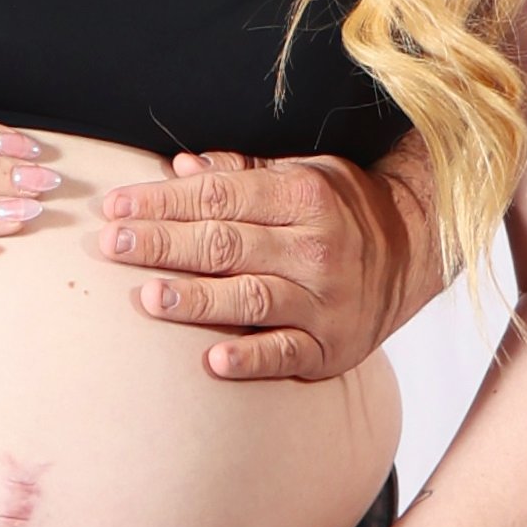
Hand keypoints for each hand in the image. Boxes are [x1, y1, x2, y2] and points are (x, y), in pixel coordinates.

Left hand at [95, 142, 436, 379]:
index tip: (116, 206)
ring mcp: (323, 300)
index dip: (163, 200)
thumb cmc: (343, 210)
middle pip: (226, 245)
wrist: (415, 255)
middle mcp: (315, 247)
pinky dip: (250, 358)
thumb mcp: (303, 174)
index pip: (219, 197)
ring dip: (197, 300)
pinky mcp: (329, 347)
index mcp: (303, 196)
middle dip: (163, 244)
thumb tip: (181, 166)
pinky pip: (285, 353)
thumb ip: (241, 174)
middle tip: (112, 245)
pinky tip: (214, 360)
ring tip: (150, 298)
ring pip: (250, 298)